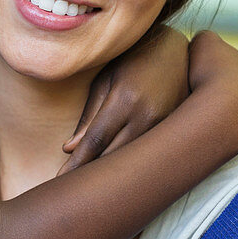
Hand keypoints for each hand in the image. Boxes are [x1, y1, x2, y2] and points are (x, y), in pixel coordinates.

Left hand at [59, 26, 189, 173]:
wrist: (177, 49)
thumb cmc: (132, 60)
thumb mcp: (105, 80)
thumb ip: (89, 115)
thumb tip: (69, 148)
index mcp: (124, 100)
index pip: (95, 141)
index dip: (77, 163)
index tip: (61, 180)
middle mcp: (147, 116)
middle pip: (113, 156)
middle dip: (91, 173)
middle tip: (70, 189)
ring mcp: (166, 125)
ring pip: (133, 160)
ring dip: (112, 174)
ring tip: (90, 187)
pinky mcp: (176, 129)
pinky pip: (150, 153)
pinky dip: (133, 165)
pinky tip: (119, 175)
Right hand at [188, 30, 237, 142]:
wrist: (223, 109)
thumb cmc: (211, 72)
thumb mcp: (202, 41)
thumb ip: (206, 38)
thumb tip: (205, 45)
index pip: (231, 62)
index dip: (214, 68)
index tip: (199, 77)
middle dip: (229, 89)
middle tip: (206, 97)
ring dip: (236, 109)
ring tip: (213, 116)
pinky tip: (223, 129)